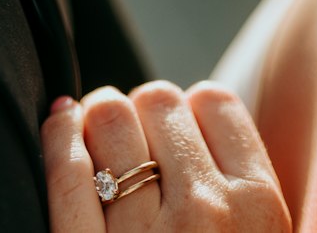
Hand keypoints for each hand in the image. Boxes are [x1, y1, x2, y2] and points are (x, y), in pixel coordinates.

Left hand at [42, 81, 290, 232]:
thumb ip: (239, 179)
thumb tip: (196, 101)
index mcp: (259, 206)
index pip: (213, 101)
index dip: (185, 112)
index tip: (168, 135)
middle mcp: (207, 215)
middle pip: (159, 100)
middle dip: (138, 112)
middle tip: (126, 141)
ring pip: (109, 119)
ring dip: (94, 119)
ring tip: (94, 140)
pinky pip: (68, 172)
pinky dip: (57, 137)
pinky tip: (58, 128)